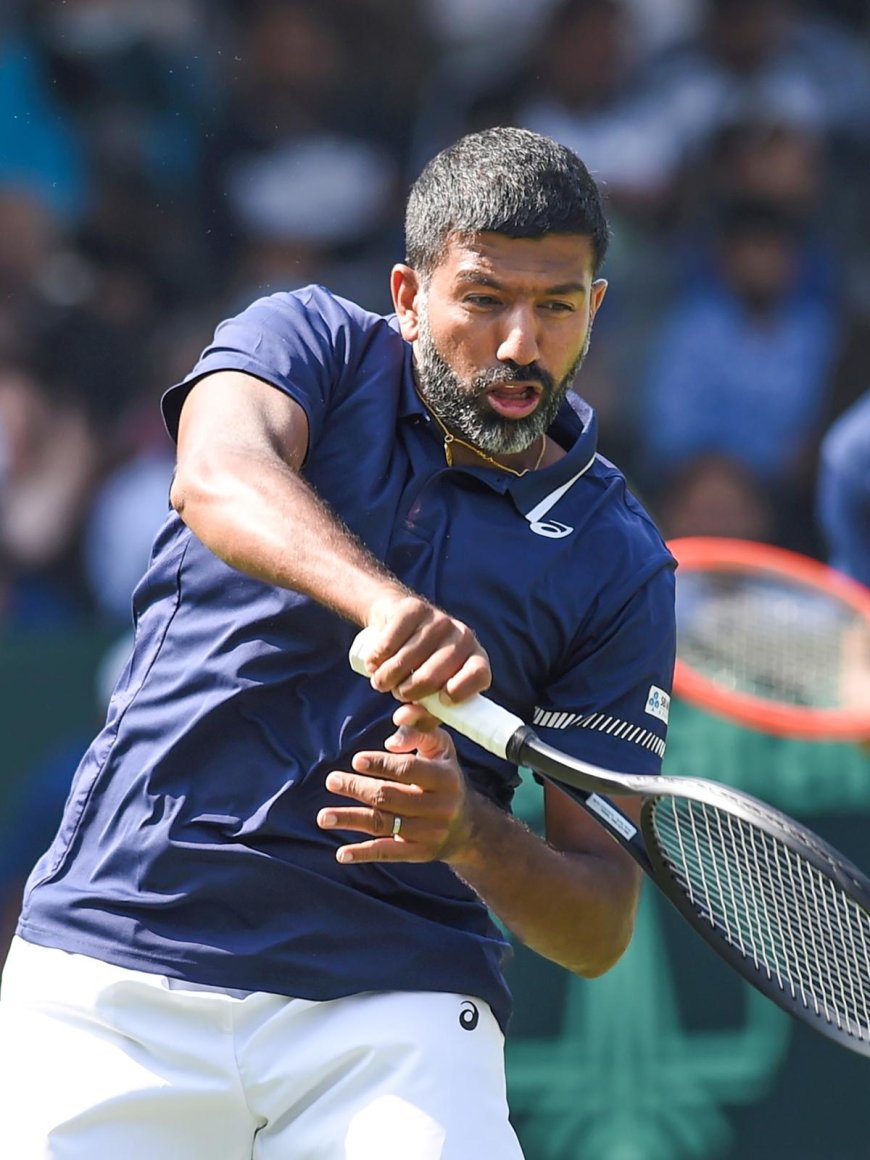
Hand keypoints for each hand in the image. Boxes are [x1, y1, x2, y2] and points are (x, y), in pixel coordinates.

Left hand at [317, 704, 475, 863]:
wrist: (468, 825)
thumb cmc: (444, 776)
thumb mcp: (440, 749)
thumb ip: (418, 732)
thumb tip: (391, 741)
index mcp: (445, 777)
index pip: (409, 770)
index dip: (382, 764)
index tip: (356, 761)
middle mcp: (440, 807)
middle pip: (391, 797)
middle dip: (358, 788)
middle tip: (332, 780)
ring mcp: (430, 833)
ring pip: (384, 825)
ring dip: (351, 820)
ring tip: (323, 817)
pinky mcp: (420, 853)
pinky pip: (389, 852)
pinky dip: (363, 853)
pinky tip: (341, 854)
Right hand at [362, 594, 490, 704]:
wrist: (396, 622)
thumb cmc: (417, 668)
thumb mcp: (426, 696)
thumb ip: (419, 716)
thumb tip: (401, 717)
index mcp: (475, 660)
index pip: (478, 675)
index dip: (459, 691)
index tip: (439, 700)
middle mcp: (463, 637)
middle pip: (432, 676)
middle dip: (405, 692)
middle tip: (396, 692)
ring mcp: (439, 620)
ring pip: (405, 661)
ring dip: (384, 678)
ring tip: (381, 680)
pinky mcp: (414, 609)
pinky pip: (389, 644)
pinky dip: (375, 659)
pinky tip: (373, 663)